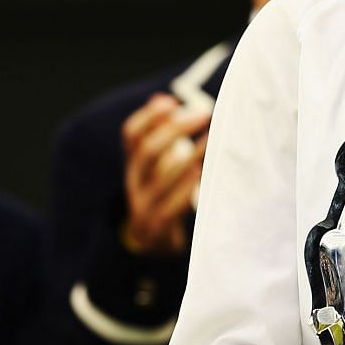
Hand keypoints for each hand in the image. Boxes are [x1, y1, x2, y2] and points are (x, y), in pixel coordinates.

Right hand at [119, 95, 209, 255]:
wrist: (154, 246)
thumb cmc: (164, 197)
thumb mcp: (158, 167)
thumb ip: (162, 136)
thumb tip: (163, 98)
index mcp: (134, 165)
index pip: (130, 135)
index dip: (149, 116)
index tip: (172, 102)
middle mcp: (134, 183)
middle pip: (148, 151)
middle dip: (176, 129)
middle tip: (205, 114)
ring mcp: (143, 206)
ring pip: (161, 176)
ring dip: (190, 155)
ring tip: (213, 140)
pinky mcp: (158, 227)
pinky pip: (171, 206)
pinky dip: (187, 188)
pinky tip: (203, 173)